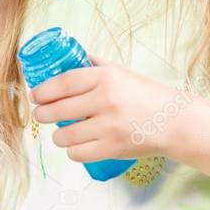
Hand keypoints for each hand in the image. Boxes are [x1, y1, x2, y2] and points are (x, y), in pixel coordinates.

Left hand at [29, 56, 184, 161]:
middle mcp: (106, 100)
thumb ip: (95, 65)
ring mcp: (109, 126)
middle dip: (42, 114)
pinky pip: (78, 153)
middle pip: (58, 109)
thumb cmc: (145, 95)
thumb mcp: (121, 72)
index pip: (63, 83)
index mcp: (105, 78)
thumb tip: (71, 56)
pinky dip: (72, 151)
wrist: (175, 121)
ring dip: (57, 136)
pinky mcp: (113, 148)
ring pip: (65, 135)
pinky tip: (75, 146)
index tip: (35, 96)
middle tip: (39, 114)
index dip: (43, 91)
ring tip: (60, 133)